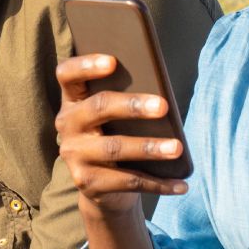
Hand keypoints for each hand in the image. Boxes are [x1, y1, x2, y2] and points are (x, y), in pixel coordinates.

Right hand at [55, 54, 187, 216]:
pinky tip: (181, 183)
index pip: (67, 75)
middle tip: (163, 106)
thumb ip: (123, 100)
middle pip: (97, 108)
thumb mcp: (113, 117)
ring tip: (177, 147)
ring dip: (149, 147)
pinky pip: (127, 181)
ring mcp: (74, 155)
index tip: (112, 61)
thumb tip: (160, 94)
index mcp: (72, 100)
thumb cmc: (115, 136)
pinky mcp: (87, 182)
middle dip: (132, 106)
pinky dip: (158, 183)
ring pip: (114, 147)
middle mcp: (67, 124)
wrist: (103, 187)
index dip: (86, 66)